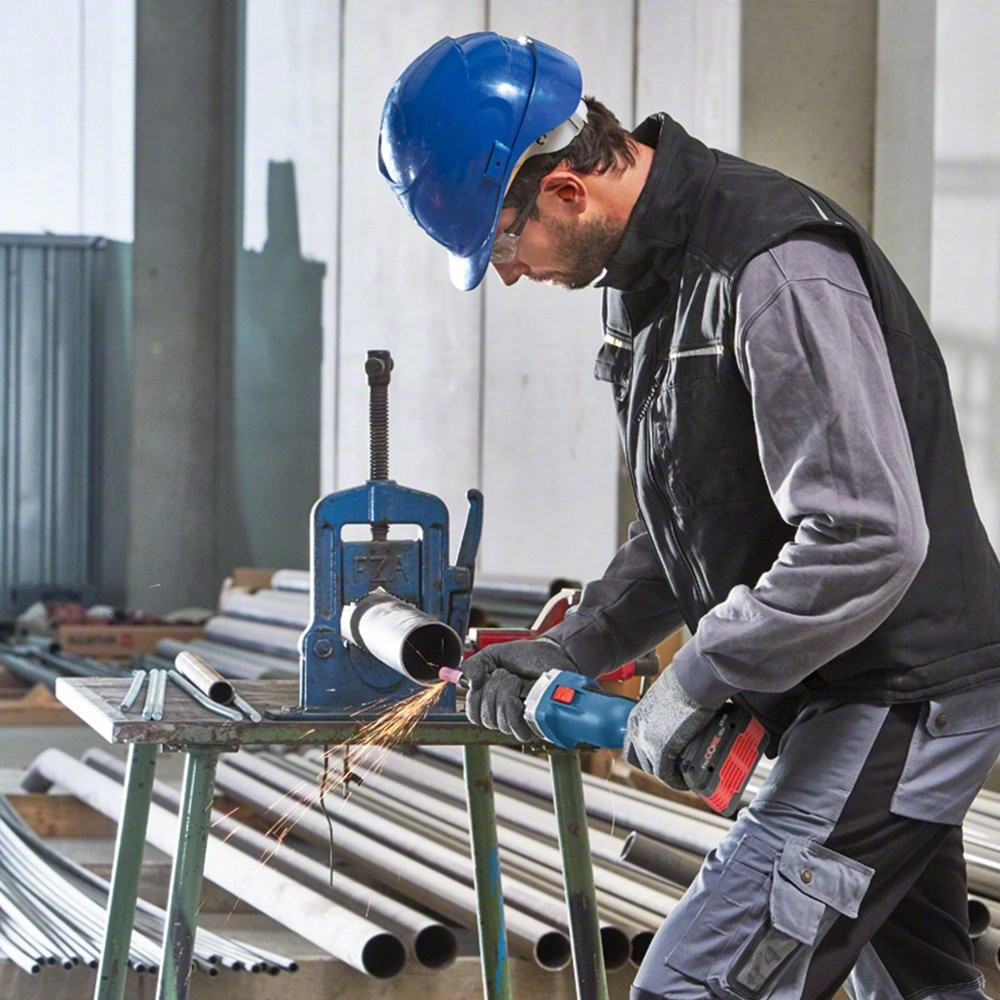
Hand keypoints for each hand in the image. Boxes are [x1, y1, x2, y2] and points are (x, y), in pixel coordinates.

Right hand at [464, 638, 573, 741]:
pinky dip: (515, 712)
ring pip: (501, 723)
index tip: (485, 676)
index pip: (473, 714)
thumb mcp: (492, 655)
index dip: (475, 697)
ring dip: (505, 696)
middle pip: (486, 719)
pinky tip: (522, 696)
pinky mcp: (536, 724)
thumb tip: (470, 684)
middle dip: (493, 690)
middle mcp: (504, 715)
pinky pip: (519, 731)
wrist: (550, 652)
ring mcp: (520, 721)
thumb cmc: (523, 656)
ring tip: (516, 680)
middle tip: (506, 673)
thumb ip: (474, 665)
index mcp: (490, 702)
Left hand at [623, 668, 714, 788]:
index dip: (648, 754)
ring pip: (653, 768)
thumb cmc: (684, 683)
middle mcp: (637, 730)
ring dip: (667, 773)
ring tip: (681, 775)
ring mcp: (647, 741)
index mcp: (637, 717)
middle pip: (642, 759)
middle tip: (674, 767)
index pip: (634, 745)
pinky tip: (684, 780)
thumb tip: (674, 717)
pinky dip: (675, 780)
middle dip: (658, 765)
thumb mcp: (664, 699)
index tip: (662, 758)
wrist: (692, 681)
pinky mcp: (661, 749)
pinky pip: (665, 774)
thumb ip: (663, 712)